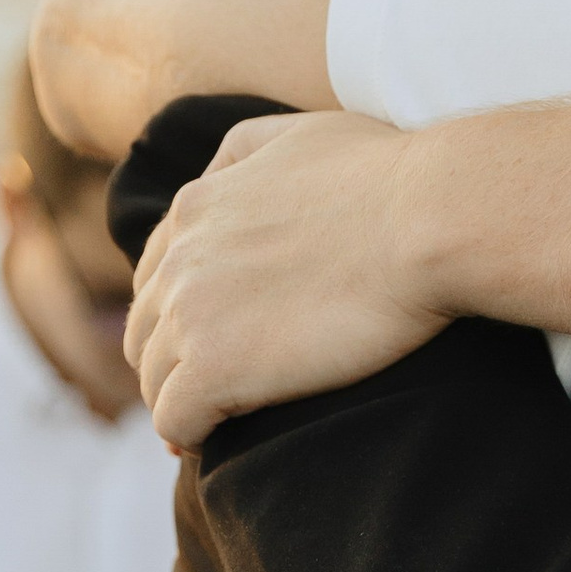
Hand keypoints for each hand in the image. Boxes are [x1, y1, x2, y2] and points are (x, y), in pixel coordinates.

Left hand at [128, 110, 451, 448]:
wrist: (427, 220)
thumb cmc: (389, 176)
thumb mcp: (299, 131)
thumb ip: (244, 151)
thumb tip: (216, 174)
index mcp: (198, 207)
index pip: (154, 275)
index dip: (179, 313)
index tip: (215, 339)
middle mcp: (181, 259)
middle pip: (143, 331)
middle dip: (170, 361)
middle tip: (214, 390)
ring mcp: (193, 315)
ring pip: (151, 380)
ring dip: (181, 401)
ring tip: (221, 423)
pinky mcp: (216, 368)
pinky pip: (173, 420)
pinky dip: (189, 435)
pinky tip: (219, 440)